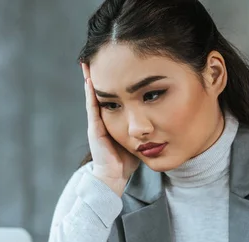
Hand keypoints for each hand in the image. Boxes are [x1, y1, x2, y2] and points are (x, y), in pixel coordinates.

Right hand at [81, 63, 139, 196]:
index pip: (111, 95)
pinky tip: (90, 80)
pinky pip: (92, 107)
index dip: (112, 80)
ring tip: (88, 62)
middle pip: (100, 92)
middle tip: (97, 56)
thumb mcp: (137, 138)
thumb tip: (160, 118)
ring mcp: (96, 123)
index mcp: (112, 120)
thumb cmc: (126, 161)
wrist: (114, 178)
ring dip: (90, 79)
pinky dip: (91, 93)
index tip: (114, 63)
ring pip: (93, 96)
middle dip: (99, 74)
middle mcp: (102, 119)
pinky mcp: (95, 129)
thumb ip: (143, 127)